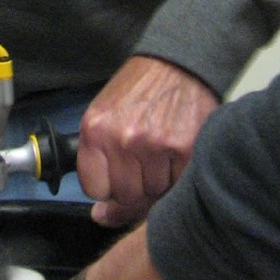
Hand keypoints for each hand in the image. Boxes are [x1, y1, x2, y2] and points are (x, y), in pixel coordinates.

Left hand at [77, 56, 217, 227]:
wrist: (177, 63)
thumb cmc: (139, 90)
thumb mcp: (104, 114)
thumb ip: (98, 159)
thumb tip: (102, 216)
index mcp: (95, 130)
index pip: (95, 189)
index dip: (107, 187)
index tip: (114, 177)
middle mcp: (123, 139)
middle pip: (126, 196)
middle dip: (135, 186)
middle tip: (142, 162)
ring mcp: (154, 145)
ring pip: (153, 193)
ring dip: (158, 181)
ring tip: (160, 153)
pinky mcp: (183, 149)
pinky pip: (176, 185)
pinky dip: (177, 175)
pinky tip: (175, 153)